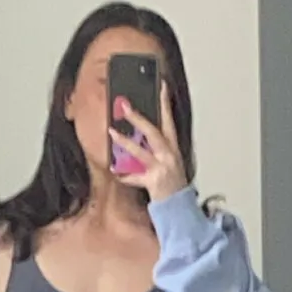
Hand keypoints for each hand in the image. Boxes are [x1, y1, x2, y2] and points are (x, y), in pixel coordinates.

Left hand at [108, 80, 187, 200]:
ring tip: (112, 132)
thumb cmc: (172, 183)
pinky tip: (114, 171)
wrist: (179, 206)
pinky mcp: (154, 182)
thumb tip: (135, 135)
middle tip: (124, 106)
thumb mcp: (168, 161)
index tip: (160, 85)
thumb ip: (154, 148)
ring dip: (125, 142)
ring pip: (141, 152)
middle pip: (153, 132)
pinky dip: (124, 175)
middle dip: (138, 119)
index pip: (169, 120)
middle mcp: (169, 155)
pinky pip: (135, 178)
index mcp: (173, 147)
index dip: (164, 102)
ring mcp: (161, 168)